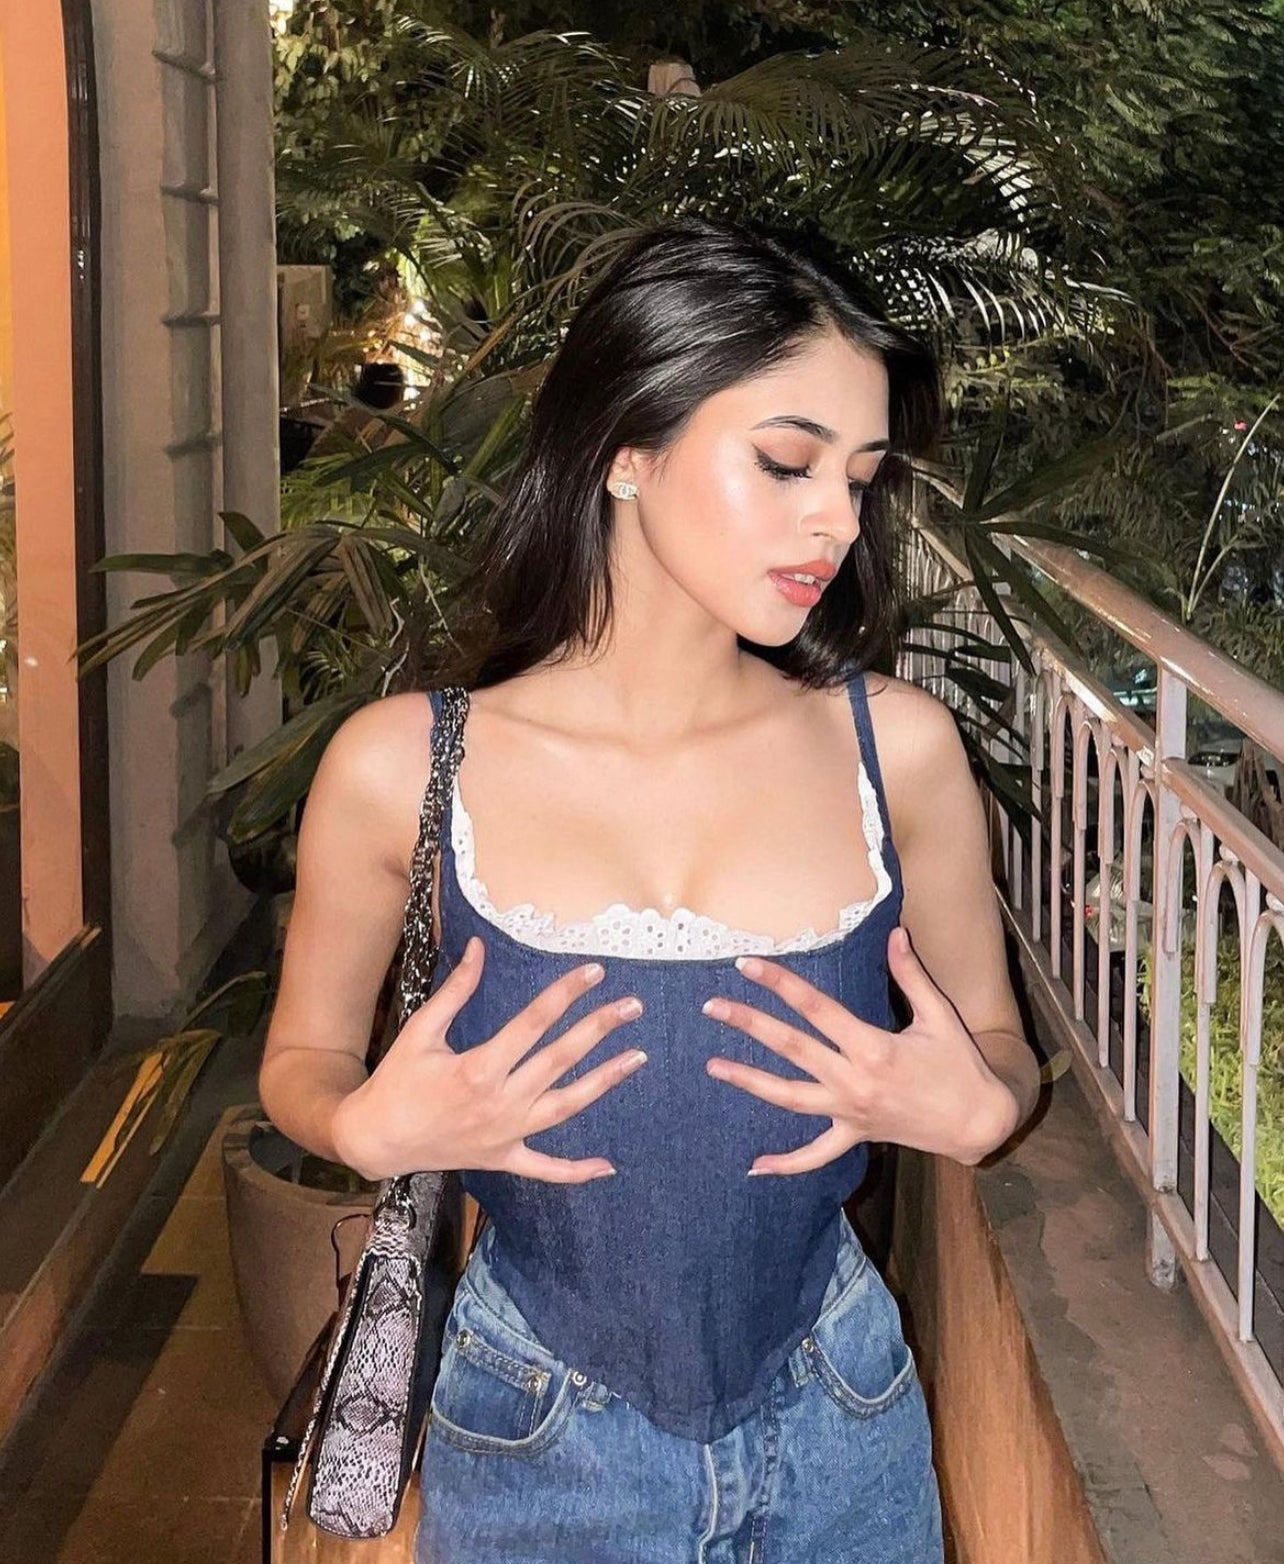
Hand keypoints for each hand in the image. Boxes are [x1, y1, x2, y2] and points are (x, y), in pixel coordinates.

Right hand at [333, 936, 647, 1182]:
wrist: (375, 1140)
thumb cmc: (396, 1082)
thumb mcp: (421, 1030)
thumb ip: (456, 990)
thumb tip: (478, 948)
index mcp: (478, 1068)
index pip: (534, 1022)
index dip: (566, 993)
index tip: (594, 972)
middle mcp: (499, 1103)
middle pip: (560, 1059)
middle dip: (599, 1028)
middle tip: (632, 1005)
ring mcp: (505, 1135)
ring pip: (566, 1107)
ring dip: (604, 1082)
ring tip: (637, 1057)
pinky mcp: (503, 1159)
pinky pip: (545, 1168)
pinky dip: (576, 1171)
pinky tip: (608, 1167)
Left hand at [701, 924, 1019, 1174]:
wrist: (979, 1122)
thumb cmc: (961, 1066)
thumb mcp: (939, 1016)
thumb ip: (911, 974)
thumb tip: (895, 933)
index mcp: (874, 1048)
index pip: (815, 1009)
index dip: (780, 984)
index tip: (747, 966)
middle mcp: (855, 1081)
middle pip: (791, 1048)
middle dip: (749, 1024)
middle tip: (713, 1006)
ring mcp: (851, 1112)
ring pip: (789, 1097)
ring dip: (750, 1081)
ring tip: (713, 1066)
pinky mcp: (855, 1134)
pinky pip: (815, 1154)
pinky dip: (786, 1163)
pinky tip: (755, 1166)